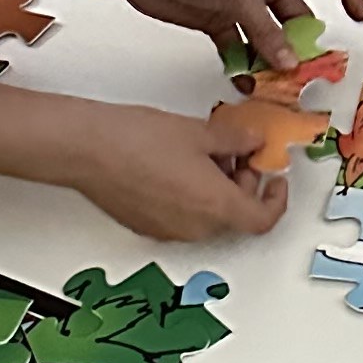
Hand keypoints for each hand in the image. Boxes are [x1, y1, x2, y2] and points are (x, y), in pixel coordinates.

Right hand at [64, 100, 292, 244]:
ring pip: (208, 217)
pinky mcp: (145, 226)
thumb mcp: (201, 132)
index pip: (262, 219)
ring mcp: (167, 231)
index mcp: (215, 208)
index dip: (276, 200)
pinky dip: (192, 197)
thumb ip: (238, 140)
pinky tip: (179, 165)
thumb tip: (256, 142)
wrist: (86, 149)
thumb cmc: (138, 140)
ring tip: (205, 153)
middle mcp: (193, 228)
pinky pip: (182, 217)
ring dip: (218, 190)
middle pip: (235, 216)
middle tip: (238, 153)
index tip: (275, 179)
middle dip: (244, 186)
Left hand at [114, 0, 362, 64]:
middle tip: (306, 70)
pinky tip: (245, 81)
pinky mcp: (216, 18)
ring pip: (266, 34)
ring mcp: (238, 1)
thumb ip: (266, 32)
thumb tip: (289, 61)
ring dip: (271, 57)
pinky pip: (239, 45)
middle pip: (294, 13)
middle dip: (301, 41)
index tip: (358, 17)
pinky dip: (243, 63)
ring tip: (276, 83)